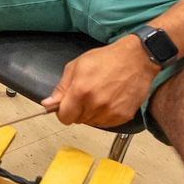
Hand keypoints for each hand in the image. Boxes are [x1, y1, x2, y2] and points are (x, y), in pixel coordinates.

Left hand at [41, 38, 156, 128]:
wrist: (136, 59)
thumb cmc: (107, 59)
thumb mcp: (77, 66)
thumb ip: (61, 88)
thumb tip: (48, 103)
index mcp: (81, 91)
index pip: (64, 117)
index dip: (63, 112)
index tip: (66, 106)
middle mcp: (95, 104)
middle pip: (77, 120)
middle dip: (78, 110)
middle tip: (86, 94)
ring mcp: (110, 112)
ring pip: (91, 122)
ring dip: (92, 113)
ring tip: (100, 95)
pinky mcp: (123, 116)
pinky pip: (106, 124)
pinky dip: (105, 115)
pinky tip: (109, 100)